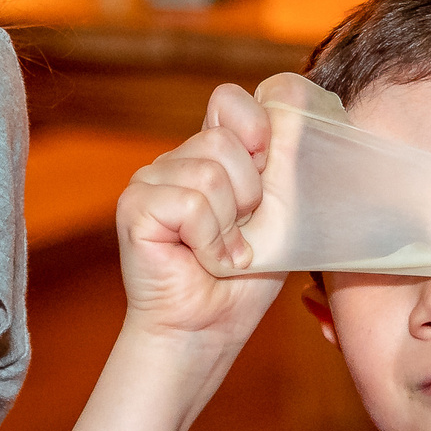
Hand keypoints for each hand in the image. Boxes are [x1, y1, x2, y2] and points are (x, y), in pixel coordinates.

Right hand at [114, 84, 284, 347]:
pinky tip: (204, 261)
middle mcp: (175, 160)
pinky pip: (191, 204)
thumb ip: (281, 166)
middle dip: (249, 196)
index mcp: (208, 154)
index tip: (266, 181)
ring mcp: (150, 180)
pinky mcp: (135, 206)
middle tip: (241, 235)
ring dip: (229, 226)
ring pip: (209, 173)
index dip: (258, 132)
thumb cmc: (244, 280)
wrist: (207, 329)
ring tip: (223, 253)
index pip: (230, 100)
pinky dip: (210, 242)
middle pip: (225, 141)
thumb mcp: (278, 214)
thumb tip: (295, 114)